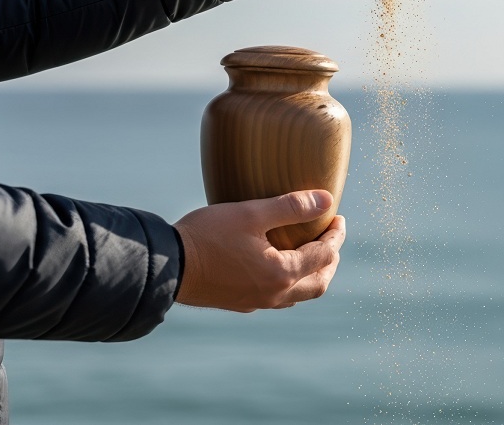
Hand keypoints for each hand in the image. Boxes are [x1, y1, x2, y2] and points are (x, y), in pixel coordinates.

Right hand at [173, 190, 345, 311]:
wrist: (164, 267)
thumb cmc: (208, 236)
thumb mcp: (251, 213)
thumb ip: (291, 207)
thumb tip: (327, 200)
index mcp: (282, 273)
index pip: (325, 255)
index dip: (336, 236)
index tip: (338, 218)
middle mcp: (274, 294)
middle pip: (318, 283)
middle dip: (331, 260)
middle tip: (332, 238)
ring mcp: (256, 302)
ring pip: (298, 295)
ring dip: (312, 275)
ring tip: (311, 252)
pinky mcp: (238, 303)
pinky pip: (276, 298)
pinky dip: (289, 283)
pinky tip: (279, 268)